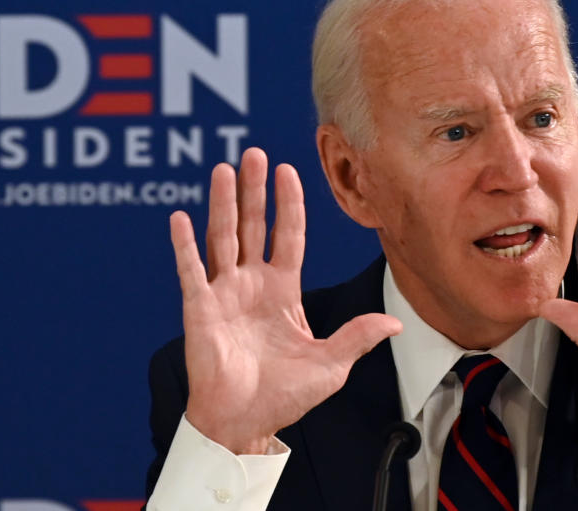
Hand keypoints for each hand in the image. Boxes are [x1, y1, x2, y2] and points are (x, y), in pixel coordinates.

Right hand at [169, 147, 401, 453]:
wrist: (245, 423)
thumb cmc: (284, 396)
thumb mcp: (330, 364)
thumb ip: (358, 337)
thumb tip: (396, 323)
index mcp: (283, 291)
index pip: (289, 236)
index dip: (289, 204)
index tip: (289, 170)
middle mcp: (252, 285)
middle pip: (254, 227)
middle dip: (255, 191)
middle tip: (254, 154)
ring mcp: (224, 294)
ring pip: (223, 238)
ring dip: (223, 204)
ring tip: (225, 169)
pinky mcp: (199, 310)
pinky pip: (191, 272)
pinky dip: (184, 246)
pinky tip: (181, 217)